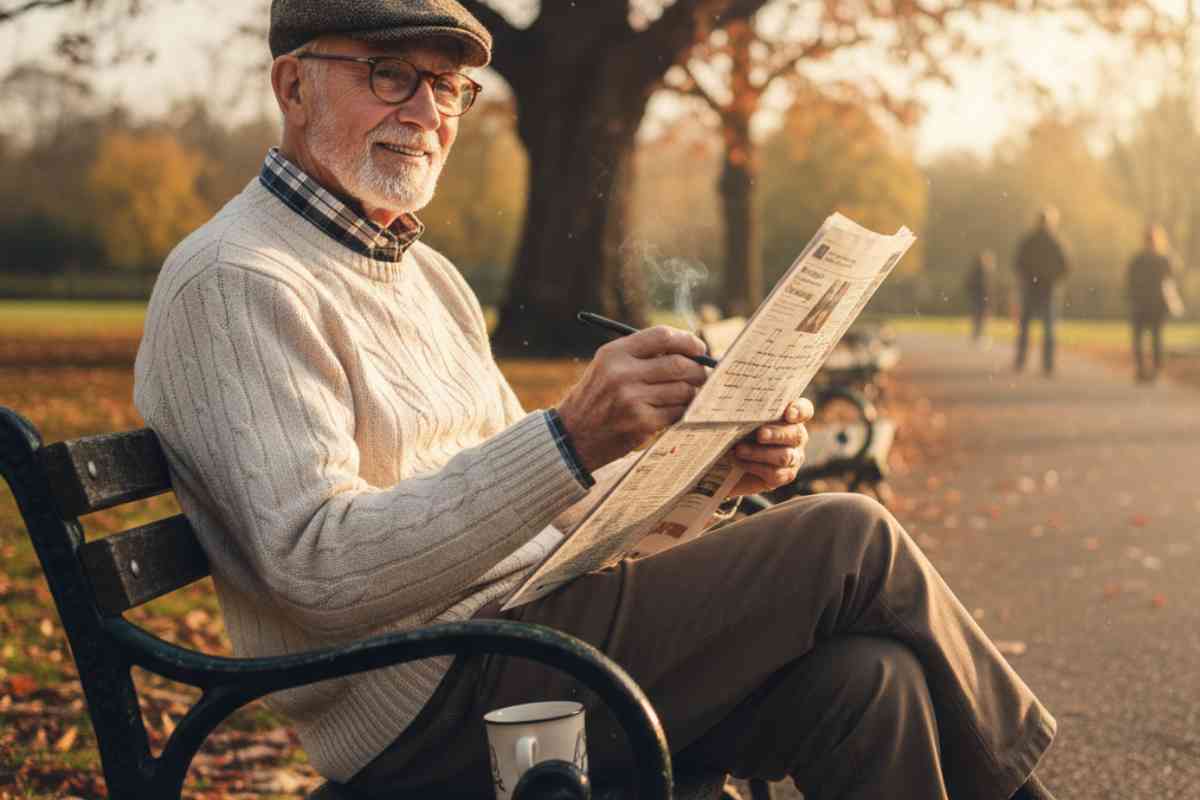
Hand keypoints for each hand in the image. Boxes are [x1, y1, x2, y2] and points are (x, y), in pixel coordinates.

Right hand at [556, 326, 710, 471]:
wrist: (572, 437)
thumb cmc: (596, 399)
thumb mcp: (607, 367)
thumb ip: (641, 355)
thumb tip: (689, 350)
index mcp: (614, 353)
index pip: (662, 336)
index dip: (687, 340)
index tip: (698, 348)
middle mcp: (622, 373)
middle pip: (678, 364)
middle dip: (697, 369)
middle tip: (702, 375)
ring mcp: (632, 399)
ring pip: (683, 390)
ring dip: (692, 393)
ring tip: (687, 395)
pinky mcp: (641, 423)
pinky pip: (677, 412)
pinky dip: (682, 412)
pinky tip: (674, 412)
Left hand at [727, 399, 813, 495]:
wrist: (728, 462)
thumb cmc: (736, 431)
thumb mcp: (740, 419)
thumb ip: (747, 411)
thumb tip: (735, 398)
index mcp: (790, 416)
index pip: (804, 410)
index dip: (799, 411)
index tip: (788, 414)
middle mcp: (796, 435)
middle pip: (796, 434)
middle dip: (777, 434)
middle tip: (760, 434)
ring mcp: (794, 456)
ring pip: (785, 456)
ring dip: (760, 453)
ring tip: (739, 450)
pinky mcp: (784, 475)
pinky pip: (776, 474)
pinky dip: (756, 467)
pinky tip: (740, 462)